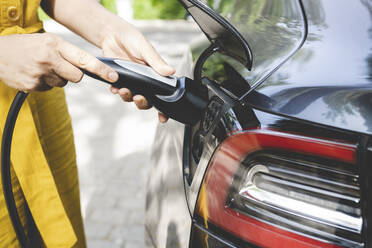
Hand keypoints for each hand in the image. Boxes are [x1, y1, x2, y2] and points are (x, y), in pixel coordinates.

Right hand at [0, 33, 117, 91]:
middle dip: (73, 74)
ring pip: (63, 84)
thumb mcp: (48, 41)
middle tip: (60, 66)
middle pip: (77, 77)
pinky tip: (34, 74)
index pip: (84, 59)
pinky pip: (49, 89)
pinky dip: (44, 83)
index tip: (113, 76)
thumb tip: (90, 68)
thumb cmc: (28, 46)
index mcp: (55, 44)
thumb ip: (68, 53)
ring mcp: (40, 74)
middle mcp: (48, 59)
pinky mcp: (32, 86)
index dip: (101, 69)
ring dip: (56, 78)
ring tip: (42, 68)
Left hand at [101, 21, 174, 122]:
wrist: (111, 33)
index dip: (163, 108)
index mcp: (155, 74)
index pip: (163, 94)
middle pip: (147, 100)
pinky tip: (114, 87)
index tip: (163, 118)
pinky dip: (116, 91)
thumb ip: (156, 61)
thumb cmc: (132, 38)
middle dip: (142, 102)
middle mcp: (145, 80)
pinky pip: (118, 90)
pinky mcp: (119, 80)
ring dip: (128, 97)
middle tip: (138, 98)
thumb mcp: (145, 48)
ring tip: (123, 90)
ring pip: (132, 97)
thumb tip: (171, 71)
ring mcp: (131, 81)